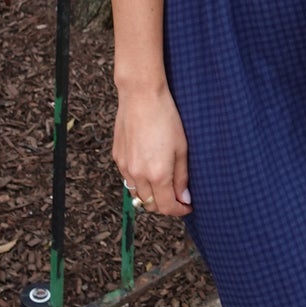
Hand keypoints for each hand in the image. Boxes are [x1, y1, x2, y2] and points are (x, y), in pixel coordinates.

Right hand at [112, 85, 192, 217]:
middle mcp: (138, 175)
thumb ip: (182, 177)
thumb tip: (184, 198)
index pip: (167, 207)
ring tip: (164, 184)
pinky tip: (149, 169)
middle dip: (165, 204)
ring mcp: (125, 167)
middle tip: (178, 196)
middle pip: (150, 204)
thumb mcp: (182, 148)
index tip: (187, 206)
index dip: (179, 210)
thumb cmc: (166, 118)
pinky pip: (128, 179)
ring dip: (151, 195)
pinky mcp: (118, 157)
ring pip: (137, 194)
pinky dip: (139, 182)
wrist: (141, 96)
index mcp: (158, 174)